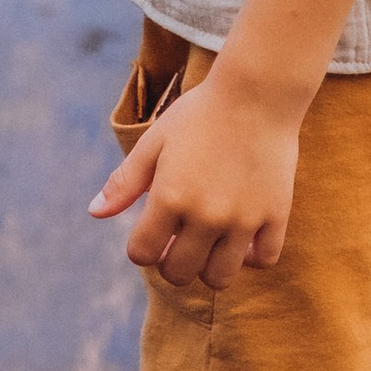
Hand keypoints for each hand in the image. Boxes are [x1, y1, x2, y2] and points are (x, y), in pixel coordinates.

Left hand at [93, 67, 299, 289]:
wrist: (257, 93)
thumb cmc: (200, 114)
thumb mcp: (154, 142)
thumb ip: (124, 182)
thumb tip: (94, 213)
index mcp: (169, 197)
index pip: (142, 254)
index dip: (142, 247)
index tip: (152, 232)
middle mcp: (205, 215)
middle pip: (179, 273)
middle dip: (172, 262)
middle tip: (179, 240)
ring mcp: (243, 219)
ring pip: (220, 277)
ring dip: (209, 267)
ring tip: (209, 243)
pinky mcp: (275, 215)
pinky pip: (264, 260)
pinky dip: (251, 257)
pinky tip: (242, 238)